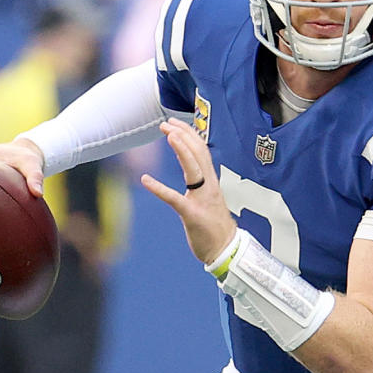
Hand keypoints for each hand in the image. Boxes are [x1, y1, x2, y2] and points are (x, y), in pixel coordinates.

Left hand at [141, 119, 236, 263]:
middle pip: (198, 154)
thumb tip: (191, 166)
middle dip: (183, 135)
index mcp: (211, 181)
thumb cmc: (214, 223)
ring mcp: (201, 200)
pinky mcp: (192, 215)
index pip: (201, 151)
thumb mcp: (208, 197)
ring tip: (168, 136)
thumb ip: (200, 181)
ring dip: (181, 150)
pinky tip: (145, 179)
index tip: (174, 122)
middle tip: (166, 123)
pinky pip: (174, 199)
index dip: (189, 134)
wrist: (227, 249)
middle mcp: (209, 186)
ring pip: (193, 169)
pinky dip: (159, 188)